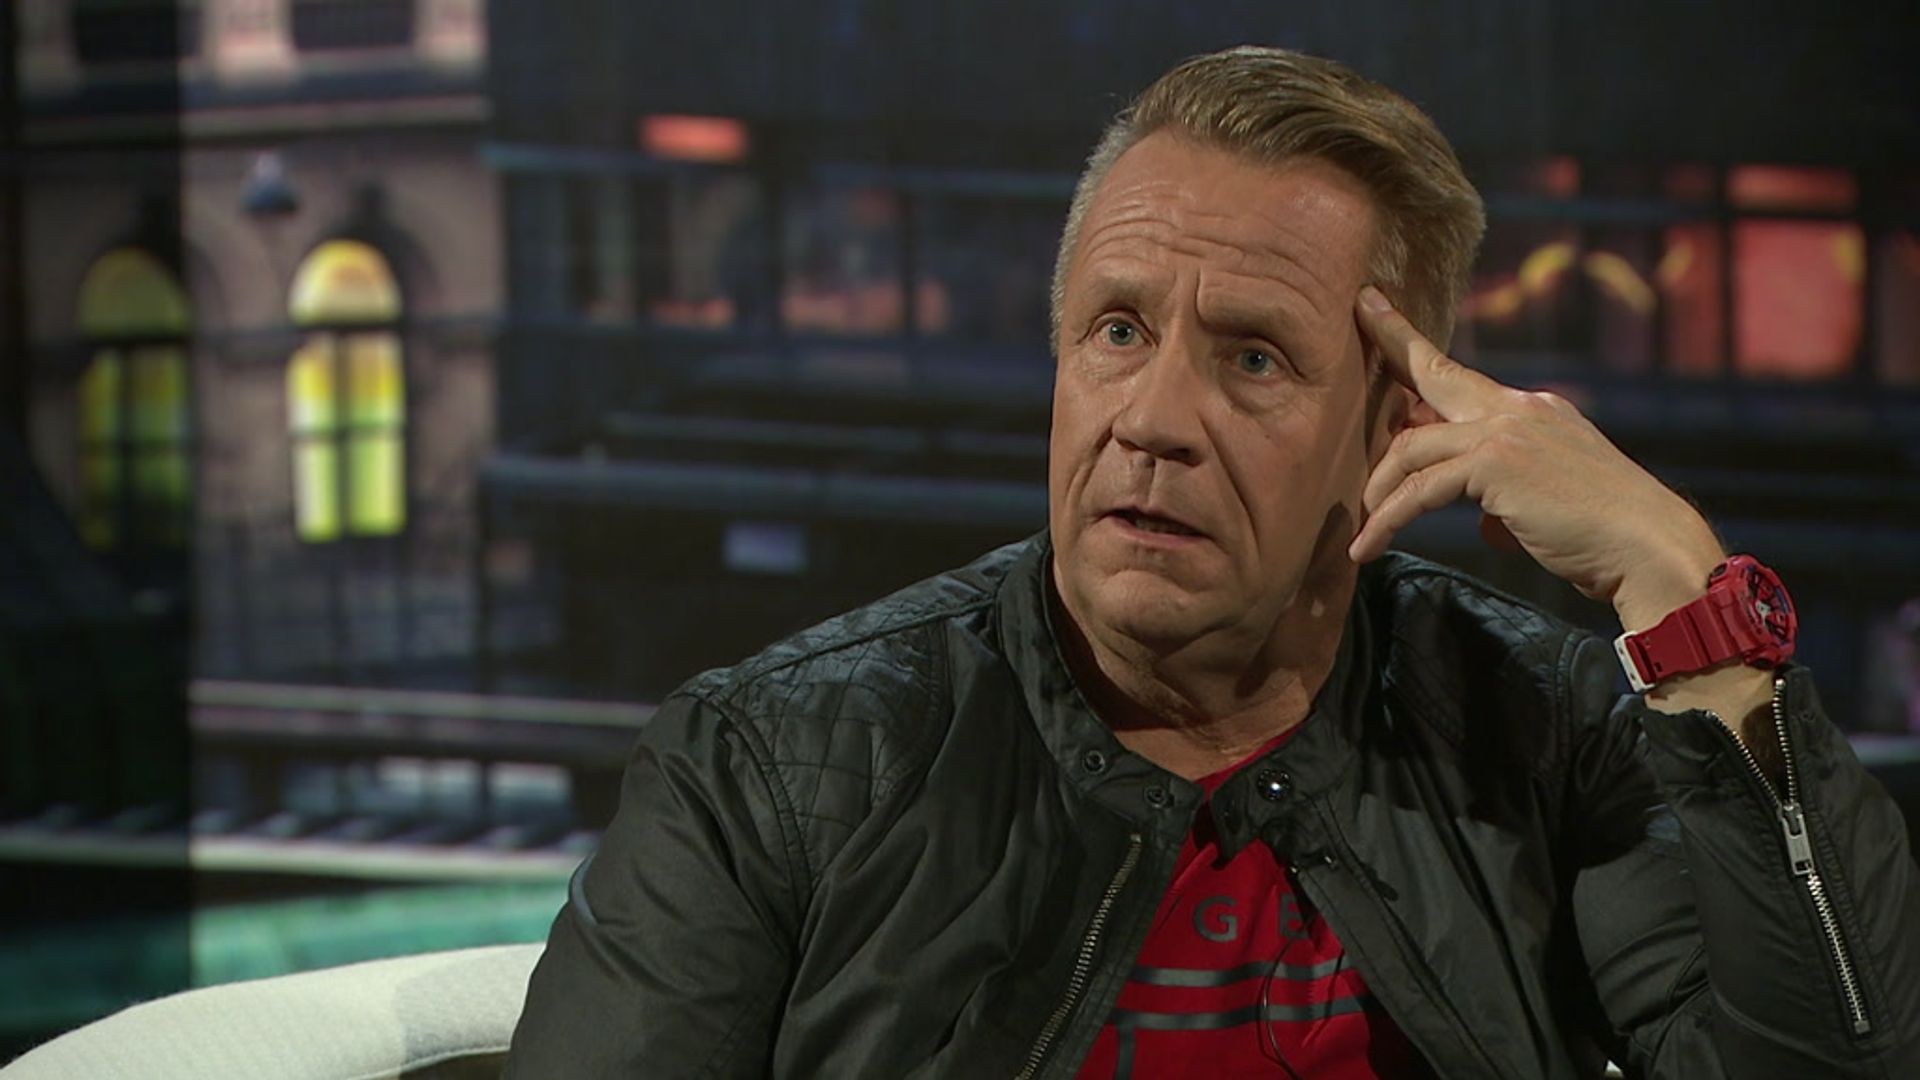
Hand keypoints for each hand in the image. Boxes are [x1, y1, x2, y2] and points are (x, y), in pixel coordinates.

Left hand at [1347, 286, 1723, 630]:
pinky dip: (1388, 521)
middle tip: (1357, 311)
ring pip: (1413, 447)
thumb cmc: (1605, 539)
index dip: (1416, 343)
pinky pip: (1420, 489)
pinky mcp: (1495, 464)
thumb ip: (1509, 496)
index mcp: (1535, 412)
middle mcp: (1521, 409)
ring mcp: (1508, 431)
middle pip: (1436, 375)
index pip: (1463, 375)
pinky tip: (1369, 547)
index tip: (1381, 308)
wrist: (1649, 550)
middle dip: (1391, 343)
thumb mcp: (1547, 504)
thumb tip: (1485, 519)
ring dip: (1380, 491)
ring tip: (1362, 528)